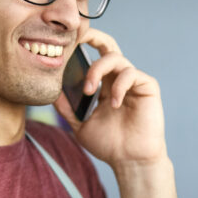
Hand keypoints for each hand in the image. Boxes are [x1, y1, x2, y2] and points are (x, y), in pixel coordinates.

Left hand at [54, 29, 165, 167]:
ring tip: (88, 91)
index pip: (92, 56)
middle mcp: (118, 79)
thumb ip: (66, 108)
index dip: (80, 46)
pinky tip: (112, 104)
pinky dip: (118, 86)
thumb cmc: (109, 145)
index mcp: (103, 85)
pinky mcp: (147, 86)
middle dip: (92, 36)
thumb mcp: (80, 125)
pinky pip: (131, 74)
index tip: (62, 43)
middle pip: (107, 45)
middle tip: (76, 38)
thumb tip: (50, 91)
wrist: (130, 161)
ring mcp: (134, 81)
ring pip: (115, 57)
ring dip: (97, 70)